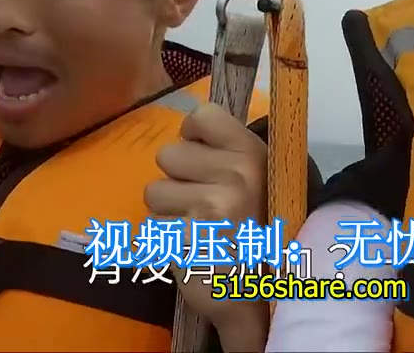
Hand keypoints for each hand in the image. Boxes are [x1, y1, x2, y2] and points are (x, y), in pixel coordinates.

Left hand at [146, 103, 267, 331]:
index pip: (203, 116)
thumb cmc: (256, 233)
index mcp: (254, 156)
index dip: (193, 136)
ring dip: (168, 212)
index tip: (202, 157)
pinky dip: (166, 241)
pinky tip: (193, 250)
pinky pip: (152, 228)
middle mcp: (236, 177)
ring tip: (198, 229)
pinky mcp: (185, 241)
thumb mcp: (257, 180)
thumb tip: (187, 132)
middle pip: (168, 155)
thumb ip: (227, 153)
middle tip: (204, 205)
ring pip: (154, 192)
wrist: (262, 298)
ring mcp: (209, 210)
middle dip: (177, 180)